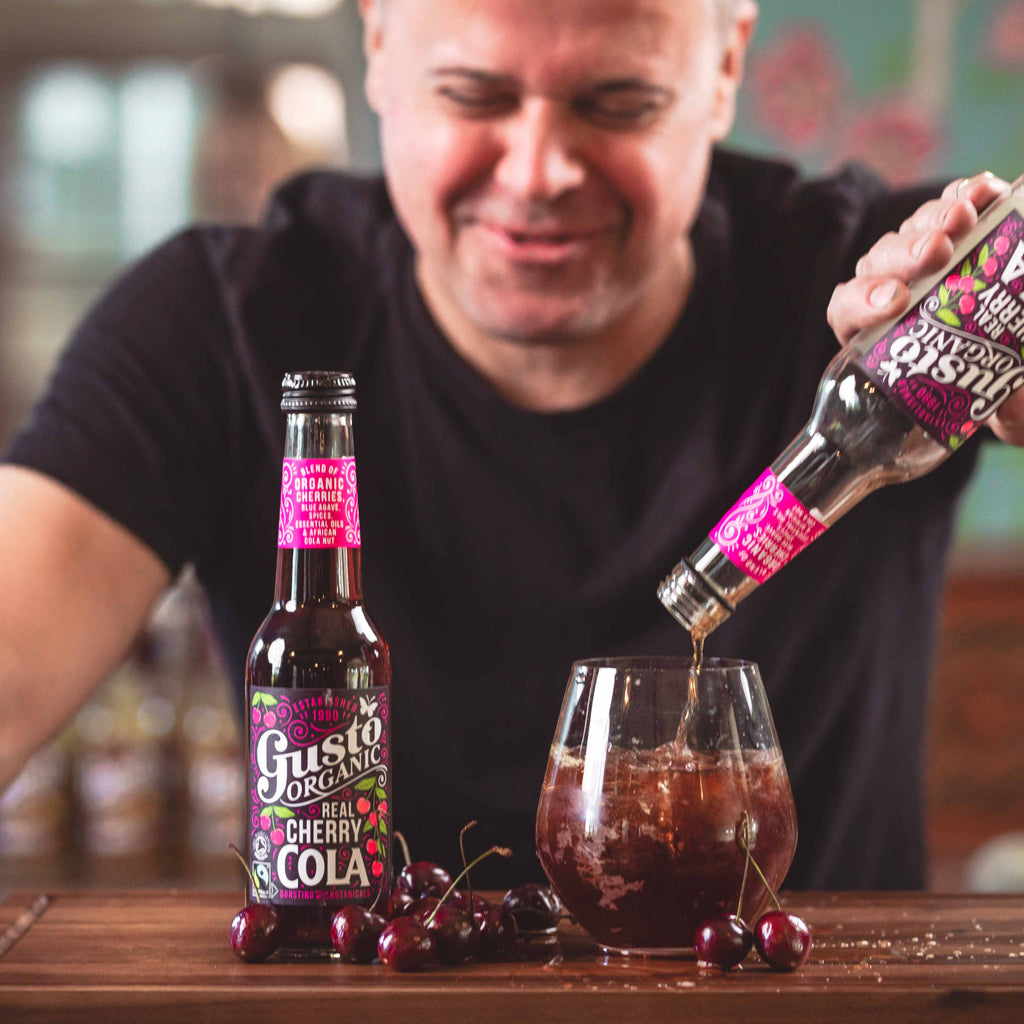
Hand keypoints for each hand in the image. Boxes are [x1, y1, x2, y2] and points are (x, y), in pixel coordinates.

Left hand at [827, 172, 1023, 445]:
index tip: (894, 302)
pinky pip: (958, 203)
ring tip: (966, 217)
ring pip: (915, 229)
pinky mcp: (964, 230)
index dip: (862, 301)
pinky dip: (971, 194)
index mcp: (878, 335)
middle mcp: (895, 290)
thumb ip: (1000, 402)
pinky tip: (989, 191)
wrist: (1019, 368)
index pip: (848, 310)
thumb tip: (1013, 395)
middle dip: (907, 253)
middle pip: (881, 262)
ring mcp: (927, 258)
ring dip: (937, 218)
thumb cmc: (996, 391)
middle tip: (939, 250)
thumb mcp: (994, 403)